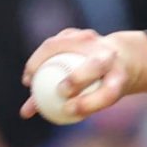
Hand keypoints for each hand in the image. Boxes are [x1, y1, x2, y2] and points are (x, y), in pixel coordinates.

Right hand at [19, 28, 146, 121]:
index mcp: (120, 78)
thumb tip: (26, 113)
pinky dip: (39, 57)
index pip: (108, 93)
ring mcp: (94, 40)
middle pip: (95, 66)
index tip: (68, 110)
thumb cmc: (100, 88)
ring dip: (45, 61)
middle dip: (77, 79)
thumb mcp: (91, 100)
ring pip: (68, 46)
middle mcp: (110, 57)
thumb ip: (66, 106)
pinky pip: (54, 44)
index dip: (89, 103)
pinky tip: (30, 72)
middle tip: (59, 92)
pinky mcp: (77, 33)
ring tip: (30, 80)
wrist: (117, 58)